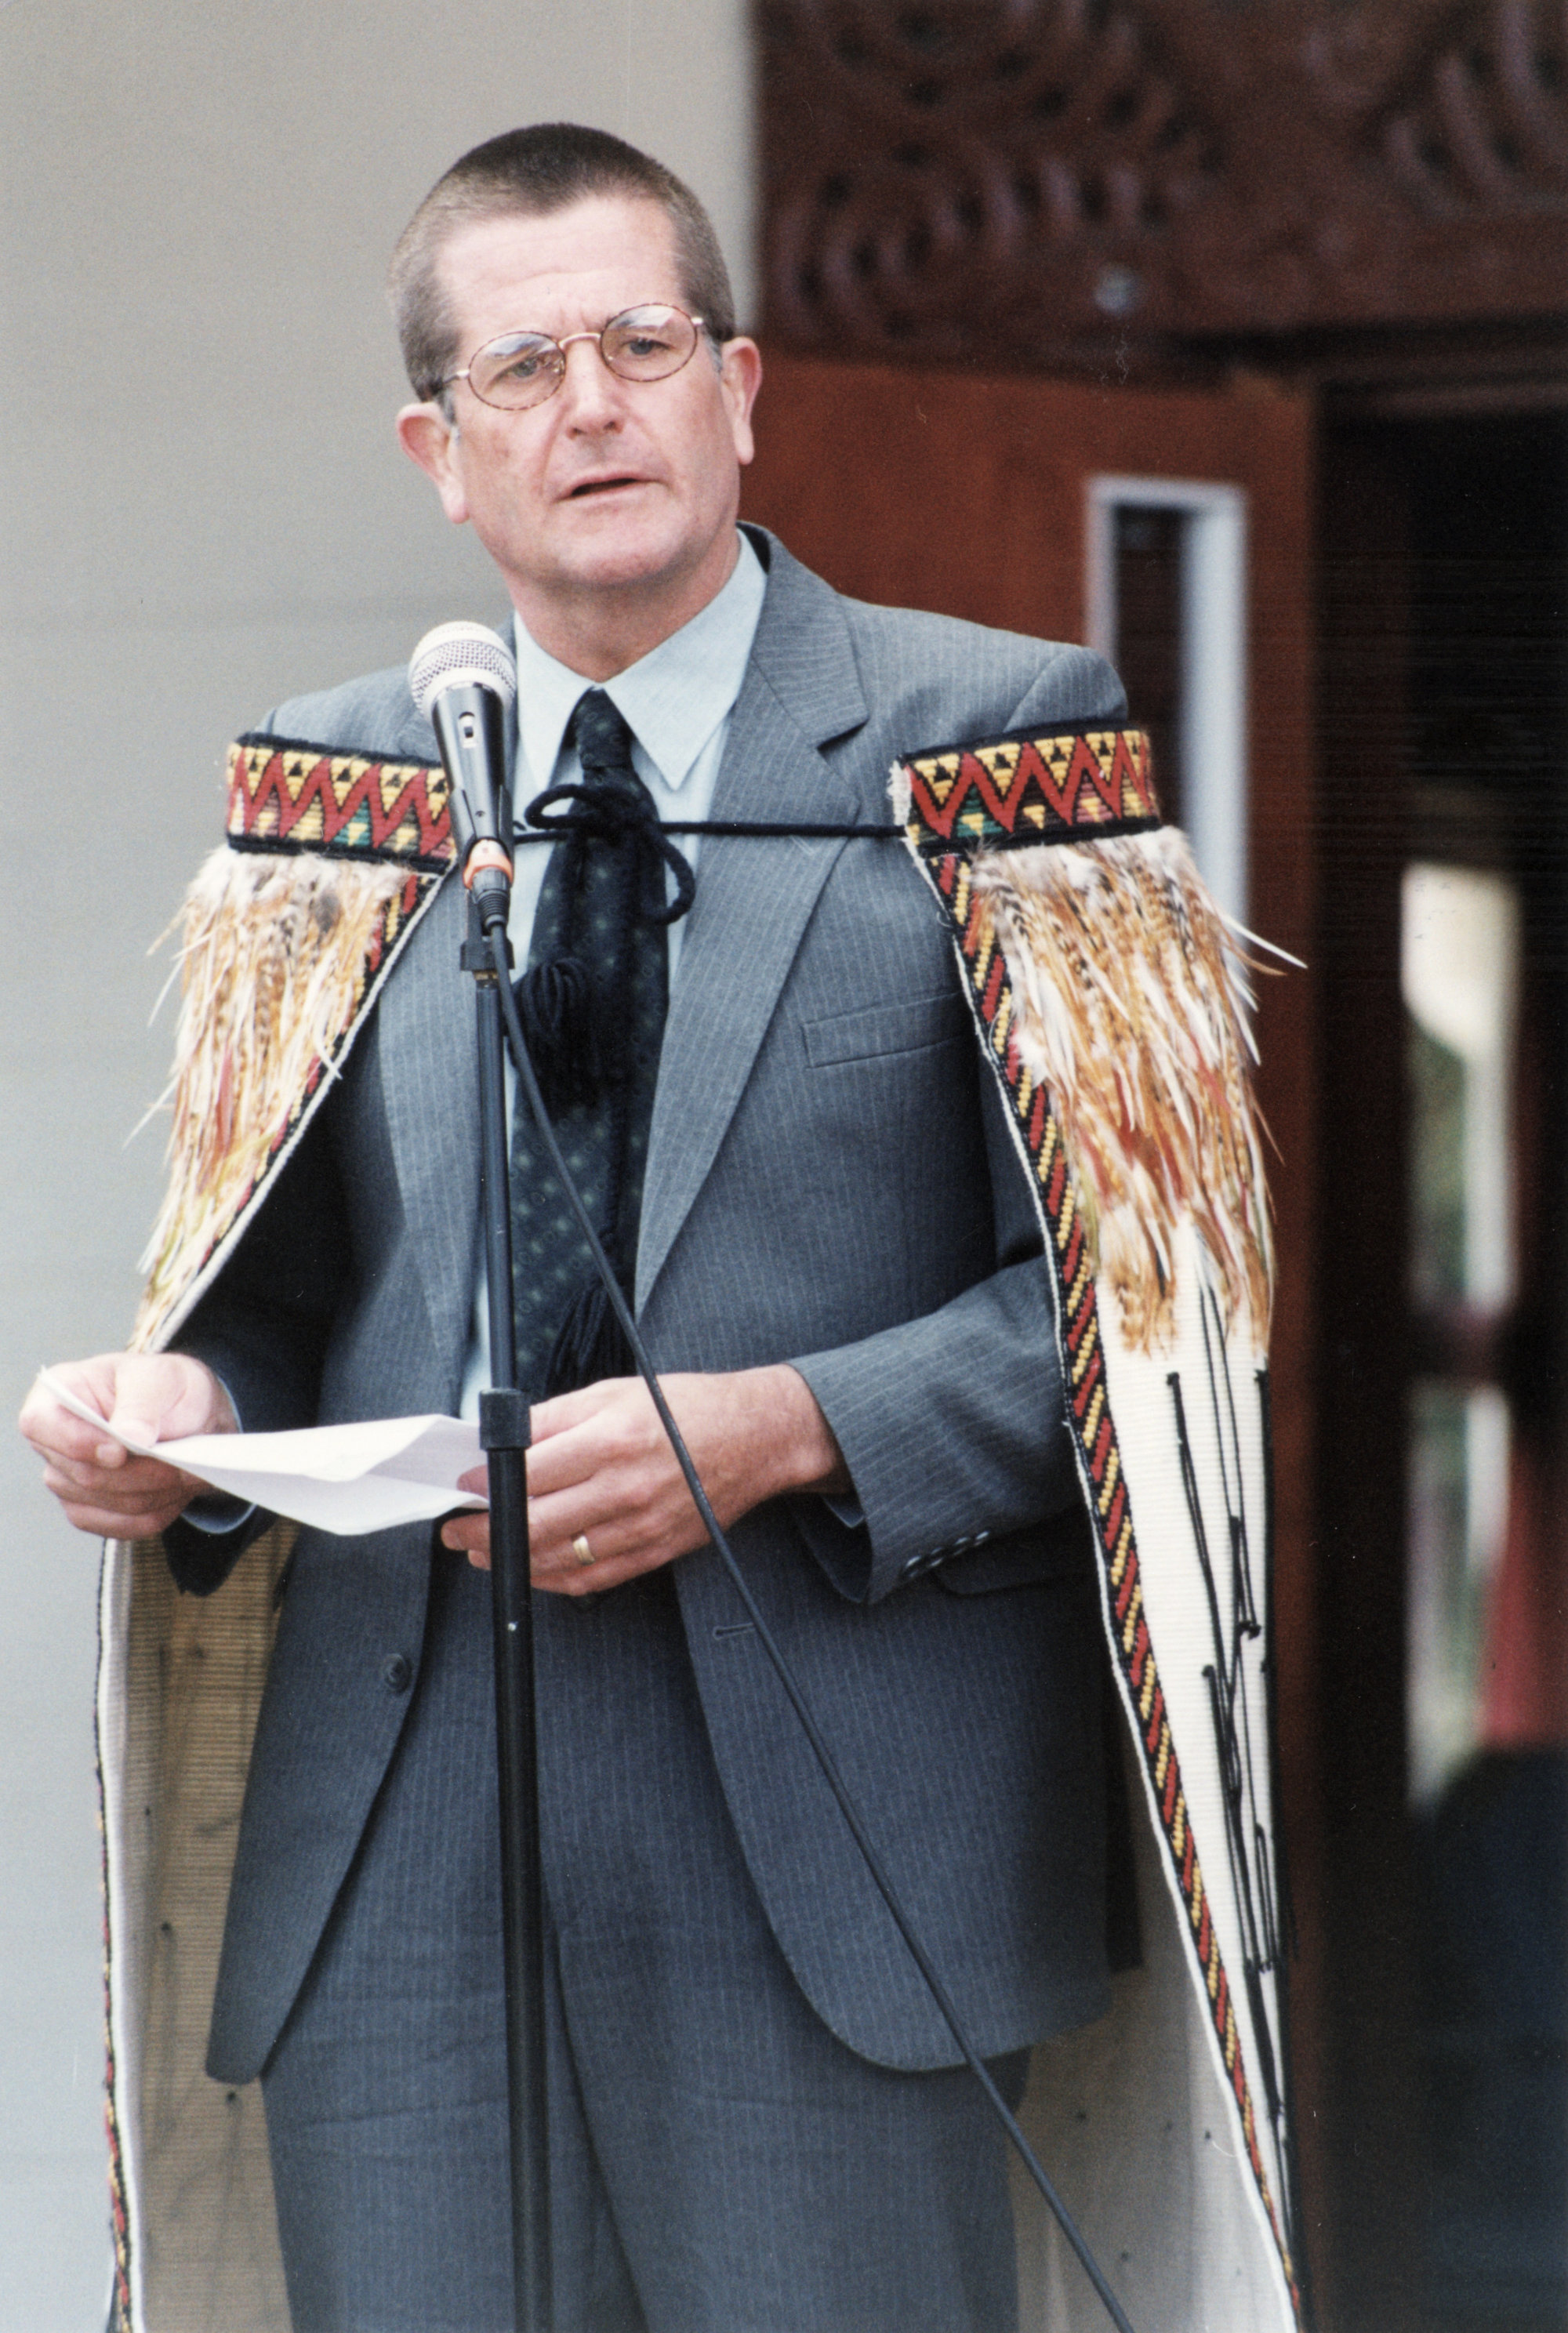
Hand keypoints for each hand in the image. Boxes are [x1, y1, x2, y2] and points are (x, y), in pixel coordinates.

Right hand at [19, 1353, 237, 1537]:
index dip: (79, 1443)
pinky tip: (177, 1490)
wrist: (185, 1413)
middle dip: (140, 1472)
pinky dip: (157, 1511)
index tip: (120, 1452)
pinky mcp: (89, 1511)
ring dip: (156, 1491)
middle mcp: (51, 1441)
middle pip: (85, 1474)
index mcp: (56, 1394)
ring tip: (190, 1472)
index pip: (40, 1424)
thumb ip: (141, 1405)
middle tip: (183, 1463)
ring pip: (109, 1503)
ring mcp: (66, 1480)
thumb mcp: (161, 1378)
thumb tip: (128, 1437)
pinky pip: (123, 1525)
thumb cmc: (163, 1387)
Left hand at [440, 1364, 849, 1595]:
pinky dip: (553, 1579)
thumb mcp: (615, 1392)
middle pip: (533, 1523)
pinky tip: (532, 1568)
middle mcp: (625, 1488)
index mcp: (612, 1439)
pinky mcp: (655, 1551)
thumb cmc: (689, 1409)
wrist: (756, 1437)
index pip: (528, 1472)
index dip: (486, 1484)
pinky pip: (592, 1578)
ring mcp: (641, 1526)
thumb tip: (504, 1439)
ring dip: (509, 1559)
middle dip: (483, 1530)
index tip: (463, 1487)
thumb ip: (555, 1417)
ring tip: (483, 1550)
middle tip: (458, 1527)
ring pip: (557, 1558)